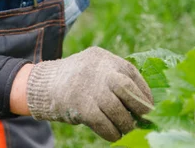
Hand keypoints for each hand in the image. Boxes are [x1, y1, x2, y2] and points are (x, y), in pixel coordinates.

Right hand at [26, 46, 152, 141]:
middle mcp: (98, 71)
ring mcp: (89, 89)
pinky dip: (112, 132)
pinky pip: (103, 123)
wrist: (44, 84)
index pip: (132, 73)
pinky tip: (115, 135)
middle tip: (144, 117)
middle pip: (126, 88)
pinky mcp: (81, 106)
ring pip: (117, 110)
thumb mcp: (96, 66)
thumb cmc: (78, 78)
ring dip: (126, 123)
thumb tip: (142, 99)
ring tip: (128, 129)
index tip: (150, 105)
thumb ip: (114, 75)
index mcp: (105, 59)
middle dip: (139, 106)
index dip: (144, 91)